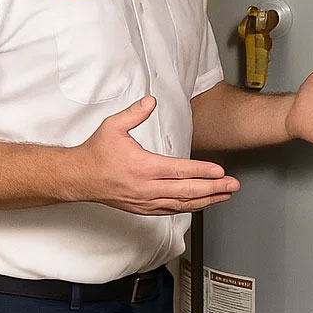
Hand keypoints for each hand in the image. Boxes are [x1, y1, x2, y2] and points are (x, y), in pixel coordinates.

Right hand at [71, 96, 239, 214]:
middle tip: (234, 186)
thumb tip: (152, 101)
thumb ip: (135, 113)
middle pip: (187, 191)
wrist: (78, 178)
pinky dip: (189, 208)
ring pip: (182, 205)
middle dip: (214, 189)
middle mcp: (146, 188)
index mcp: (143, 167)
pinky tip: (202, 204)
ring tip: (225, 196)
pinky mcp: (142, 208)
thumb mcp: (112, 126)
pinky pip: (171, 211)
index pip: (180, 171)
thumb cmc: (96, 152)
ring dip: (207, 200)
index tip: (221, 172)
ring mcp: (145, 201)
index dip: (203, 172)